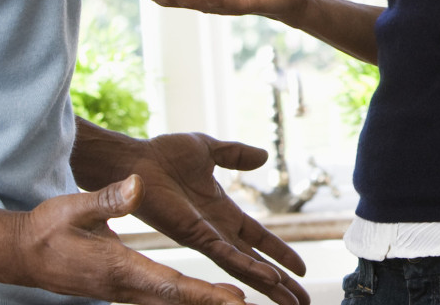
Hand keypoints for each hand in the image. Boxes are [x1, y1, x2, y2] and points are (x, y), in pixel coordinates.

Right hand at [1, 176, 248, 304]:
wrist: (22, 254)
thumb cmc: (47, 229)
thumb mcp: (74, 208)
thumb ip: (107, 199)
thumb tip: (136, 184)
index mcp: (119, 268)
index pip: (170, 285)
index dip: (203, 295)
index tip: (233, 299)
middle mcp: (125, 287)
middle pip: (178, 301)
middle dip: (214, 304)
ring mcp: (123, 292)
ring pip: (171, 303)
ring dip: (204, 303)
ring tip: (239, 302)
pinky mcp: (123, 290)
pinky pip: (161, 299)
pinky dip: (187, 299)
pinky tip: (208, 298)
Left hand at [99, 131, 311, 304]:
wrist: (136, 158)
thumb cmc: (164, 154)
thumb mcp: (210, 150)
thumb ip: (236, 155)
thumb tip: (263, 156)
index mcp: (223, 212)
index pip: (259, 238)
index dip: (280, 253)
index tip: (301, 270)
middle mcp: (217, 230)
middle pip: (257, 262)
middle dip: (281, 283)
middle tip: (303, 303)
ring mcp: (206, 236)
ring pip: (245, 267)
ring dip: (269, 283)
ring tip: (292, 302)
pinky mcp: (194, 235)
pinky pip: (226, 256)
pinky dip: (248, 268)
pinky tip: (268, 280)